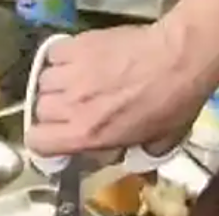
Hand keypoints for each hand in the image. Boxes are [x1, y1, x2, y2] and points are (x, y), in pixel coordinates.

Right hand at [27, 22, 211, 155]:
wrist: (181, 59)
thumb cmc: (173, 102)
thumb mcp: (157, 143)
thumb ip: (137, 157)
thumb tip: (135, 166)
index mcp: (87, 134)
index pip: (37, 143)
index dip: (44, 142)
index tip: (56, 138)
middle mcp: (73, 105)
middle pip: (39, 111)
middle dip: (54, 113)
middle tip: (76, 109)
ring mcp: (73, 73)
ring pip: (43, 82)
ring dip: (57, 85)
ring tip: (78, 84)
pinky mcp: (79, 46)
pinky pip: (54, 55)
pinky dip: (61, 59)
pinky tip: (78, 63)